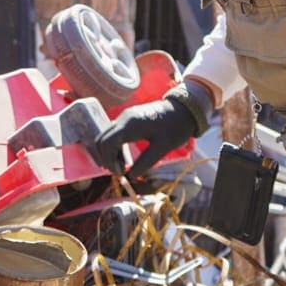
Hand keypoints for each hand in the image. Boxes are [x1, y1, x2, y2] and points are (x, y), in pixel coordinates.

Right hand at [94, 80, 211, 176]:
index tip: (122, 174)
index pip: (107, 143)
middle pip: (102, 140)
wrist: (184, 109)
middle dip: (107, 158)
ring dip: (110, 153)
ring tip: (124, 167)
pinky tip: (124, 158)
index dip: (109, 161)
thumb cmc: (175, 127)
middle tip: (121, 172)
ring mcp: (124, 118)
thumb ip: (145, 162)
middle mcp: (123, 119)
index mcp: (130, 125)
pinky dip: (114, 148)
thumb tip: (131, 176)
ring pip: (106, 137)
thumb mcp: (162, 147)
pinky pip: (113, 135)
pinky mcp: (128, 120)